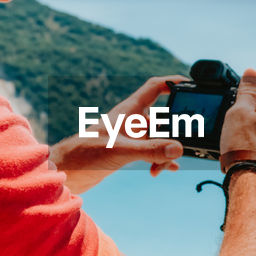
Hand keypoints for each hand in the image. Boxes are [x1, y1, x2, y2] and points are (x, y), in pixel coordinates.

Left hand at [50, 75, 186, 193]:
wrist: (63, 172)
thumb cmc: (84, 154)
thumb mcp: (120, 151)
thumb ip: (149, 150)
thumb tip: (178, 149)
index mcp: (128, 111)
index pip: (155, 87)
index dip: (173, 82)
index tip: (191, 85)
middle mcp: (131, 121)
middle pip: (163, 119)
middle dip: (174, 132)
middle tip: (181, 147)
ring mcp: (130, 136)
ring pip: (158, 138)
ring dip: (165, 152)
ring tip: (160, 168)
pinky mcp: (126, 151)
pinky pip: (151, 152)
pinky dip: (160, 160)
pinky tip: (164, 170)